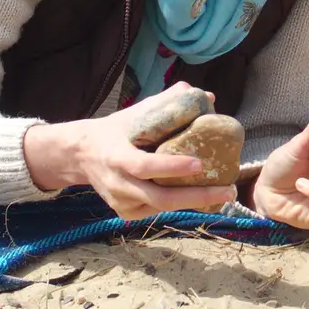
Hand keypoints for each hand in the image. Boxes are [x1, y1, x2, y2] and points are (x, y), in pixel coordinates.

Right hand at [24, 83, 236, 219]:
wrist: (80, 155)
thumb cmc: (115, 130)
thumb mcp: (136, 113)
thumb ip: (168, 103)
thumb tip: (205, 95)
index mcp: (117, 156)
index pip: (145, 166)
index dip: (172, 167)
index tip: (200, 163)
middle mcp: (118, 184)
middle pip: (160, 198)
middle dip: (197, 197)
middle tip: (228, 190)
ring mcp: (121, 202)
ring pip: (162, 208)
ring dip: (194, 203)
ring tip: (223, 193)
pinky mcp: (125, 213)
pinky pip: (156, 212)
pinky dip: (179, 206)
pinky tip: (200, 197)